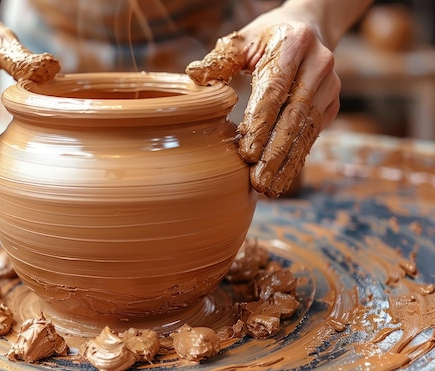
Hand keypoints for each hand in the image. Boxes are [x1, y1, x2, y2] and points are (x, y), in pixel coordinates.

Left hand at [186, 11, 339, 197]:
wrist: (309, 29)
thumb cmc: (264, 39)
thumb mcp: (241, 41)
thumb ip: (219, 59)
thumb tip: (193, 75)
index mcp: (294, 42)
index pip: (276, 89)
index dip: (261, 122)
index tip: (247, 152)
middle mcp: (319, 64)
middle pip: (295, 115)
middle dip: (275, 152)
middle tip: (257, 180)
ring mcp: (329, 86)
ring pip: (306, 130)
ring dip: (287, 162)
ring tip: (268, 188)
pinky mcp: (331, 104)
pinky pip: (312, 136)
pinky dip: (296, 159)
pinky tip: (281, 179)